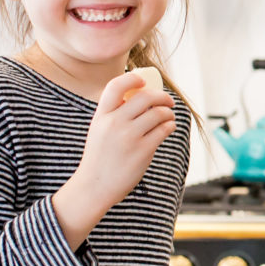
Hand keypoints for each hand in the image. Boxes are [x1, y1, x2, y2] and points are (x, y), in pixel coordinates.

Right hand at [52, 71, 175, 249]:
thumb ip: (113, 113)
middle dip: (161, 96)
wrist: (95, 186)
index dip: (132, 78)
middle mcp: (114, 123)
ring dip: (168, 113)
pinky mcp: (143, 151)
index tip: (143, 81)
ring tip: (169, 117)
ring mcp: (129, 137)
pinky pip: (163, 130)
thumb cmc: (99, 157)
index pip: (116, 86)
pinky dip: (169, 126)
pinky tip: (168, 128)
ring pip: (158, 113)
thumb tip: (139, 95)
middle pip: (145, 97)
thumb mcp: (98, 130)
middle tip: (168, 101)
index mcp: (101, 116)